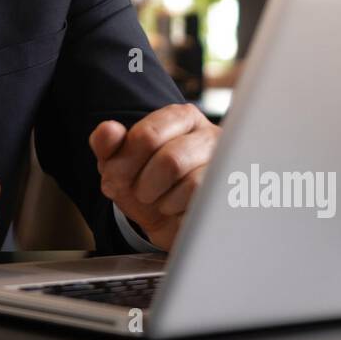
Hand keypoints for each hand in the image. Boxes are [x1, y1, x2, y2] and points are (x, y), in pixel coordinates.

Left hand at [89, 104, 219, 251]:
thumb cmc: (147, 185)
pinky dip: (180, 211)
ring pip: (191, 182)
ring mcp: (226, 164)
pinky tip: (179, 209)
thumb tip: (109, 130)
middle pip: (170, 160)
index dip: (124, 163)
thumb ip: (107, 143)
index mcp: (180, 117)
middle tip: (141, 193)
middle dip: (144, 185)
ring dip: (163, 200)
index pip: (148, 135)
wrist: (168, 222)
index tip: (116, 176)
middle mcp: (209, 134)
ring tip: (161, 201)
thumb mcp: (119, 164)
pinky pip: (204, 203)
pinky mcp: (233, 191)